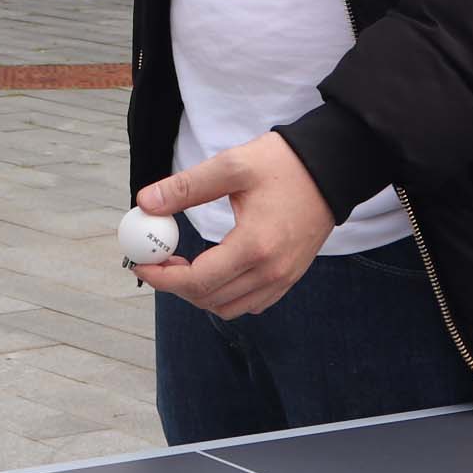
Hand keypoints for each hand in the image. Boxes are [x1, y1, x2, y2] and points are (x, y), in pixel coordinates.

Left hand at [131, 133, 334, 318]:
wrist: (332, 169)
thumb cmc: (283, 164)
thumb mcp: (231, 166)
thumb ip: (186, 187)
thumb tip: (146, 203)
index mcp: (254, 246)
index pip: (197, 281)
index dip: (162, 277)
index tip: (140, 264)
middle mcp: (271, 272)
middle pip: (209, 299)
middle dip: (174, 285)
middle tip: (156, 259)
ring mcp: (283, 279)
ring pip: (228, 308)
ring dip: (198, 293)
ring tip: (180, 263)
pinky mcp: (289, 277)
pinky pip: (250, 303)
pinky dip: (224, 295)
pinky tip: (212, 267)